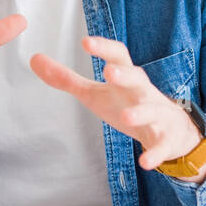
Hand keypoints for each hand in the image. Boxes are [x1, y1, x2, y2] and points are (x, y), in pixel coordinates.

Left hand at [29, 35, 205, 178]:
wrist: (171, 130)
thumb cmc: (127, 104)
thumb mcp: (95, 92)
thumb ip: (66, 79)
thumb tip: (34, 59)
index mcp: (127, 77)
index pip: (119, 56)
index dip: (104, 48)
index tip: (86, 42)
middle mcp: (144, 92)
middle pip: (139, 79)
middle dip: (126, 76)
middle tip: (109, 73)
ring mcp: (158, 115)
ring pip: (152, 110)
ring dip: (141, 113)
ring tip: (126, 118)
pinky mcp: (164, 139)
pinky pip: (160, 146)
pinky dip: (154, 154)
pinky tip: (144, 162)